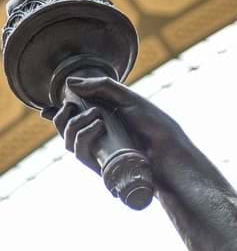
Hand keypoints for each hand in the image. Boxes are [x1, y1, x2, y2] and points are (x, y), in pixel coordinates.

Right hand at [42, 76, 189, 176]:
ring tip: (96, 117)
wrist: (172, 152)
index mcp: (101, 122)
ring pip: (69, 143)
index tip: (51, 106)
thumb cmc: (155, 125)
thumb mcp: (129, 99)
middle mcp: (98, 139)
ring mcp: (100, 154)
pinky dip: (82, 139)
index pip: (71, 118)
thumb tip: (69, 83)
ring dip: (74, 126)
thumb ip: (102, 87)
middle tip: (77, 107)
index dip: (56, 113)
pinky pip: (81, 155)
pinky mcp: (102, 167)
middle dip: (63, 117)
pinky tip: (95, 127)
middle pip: (65, 130)